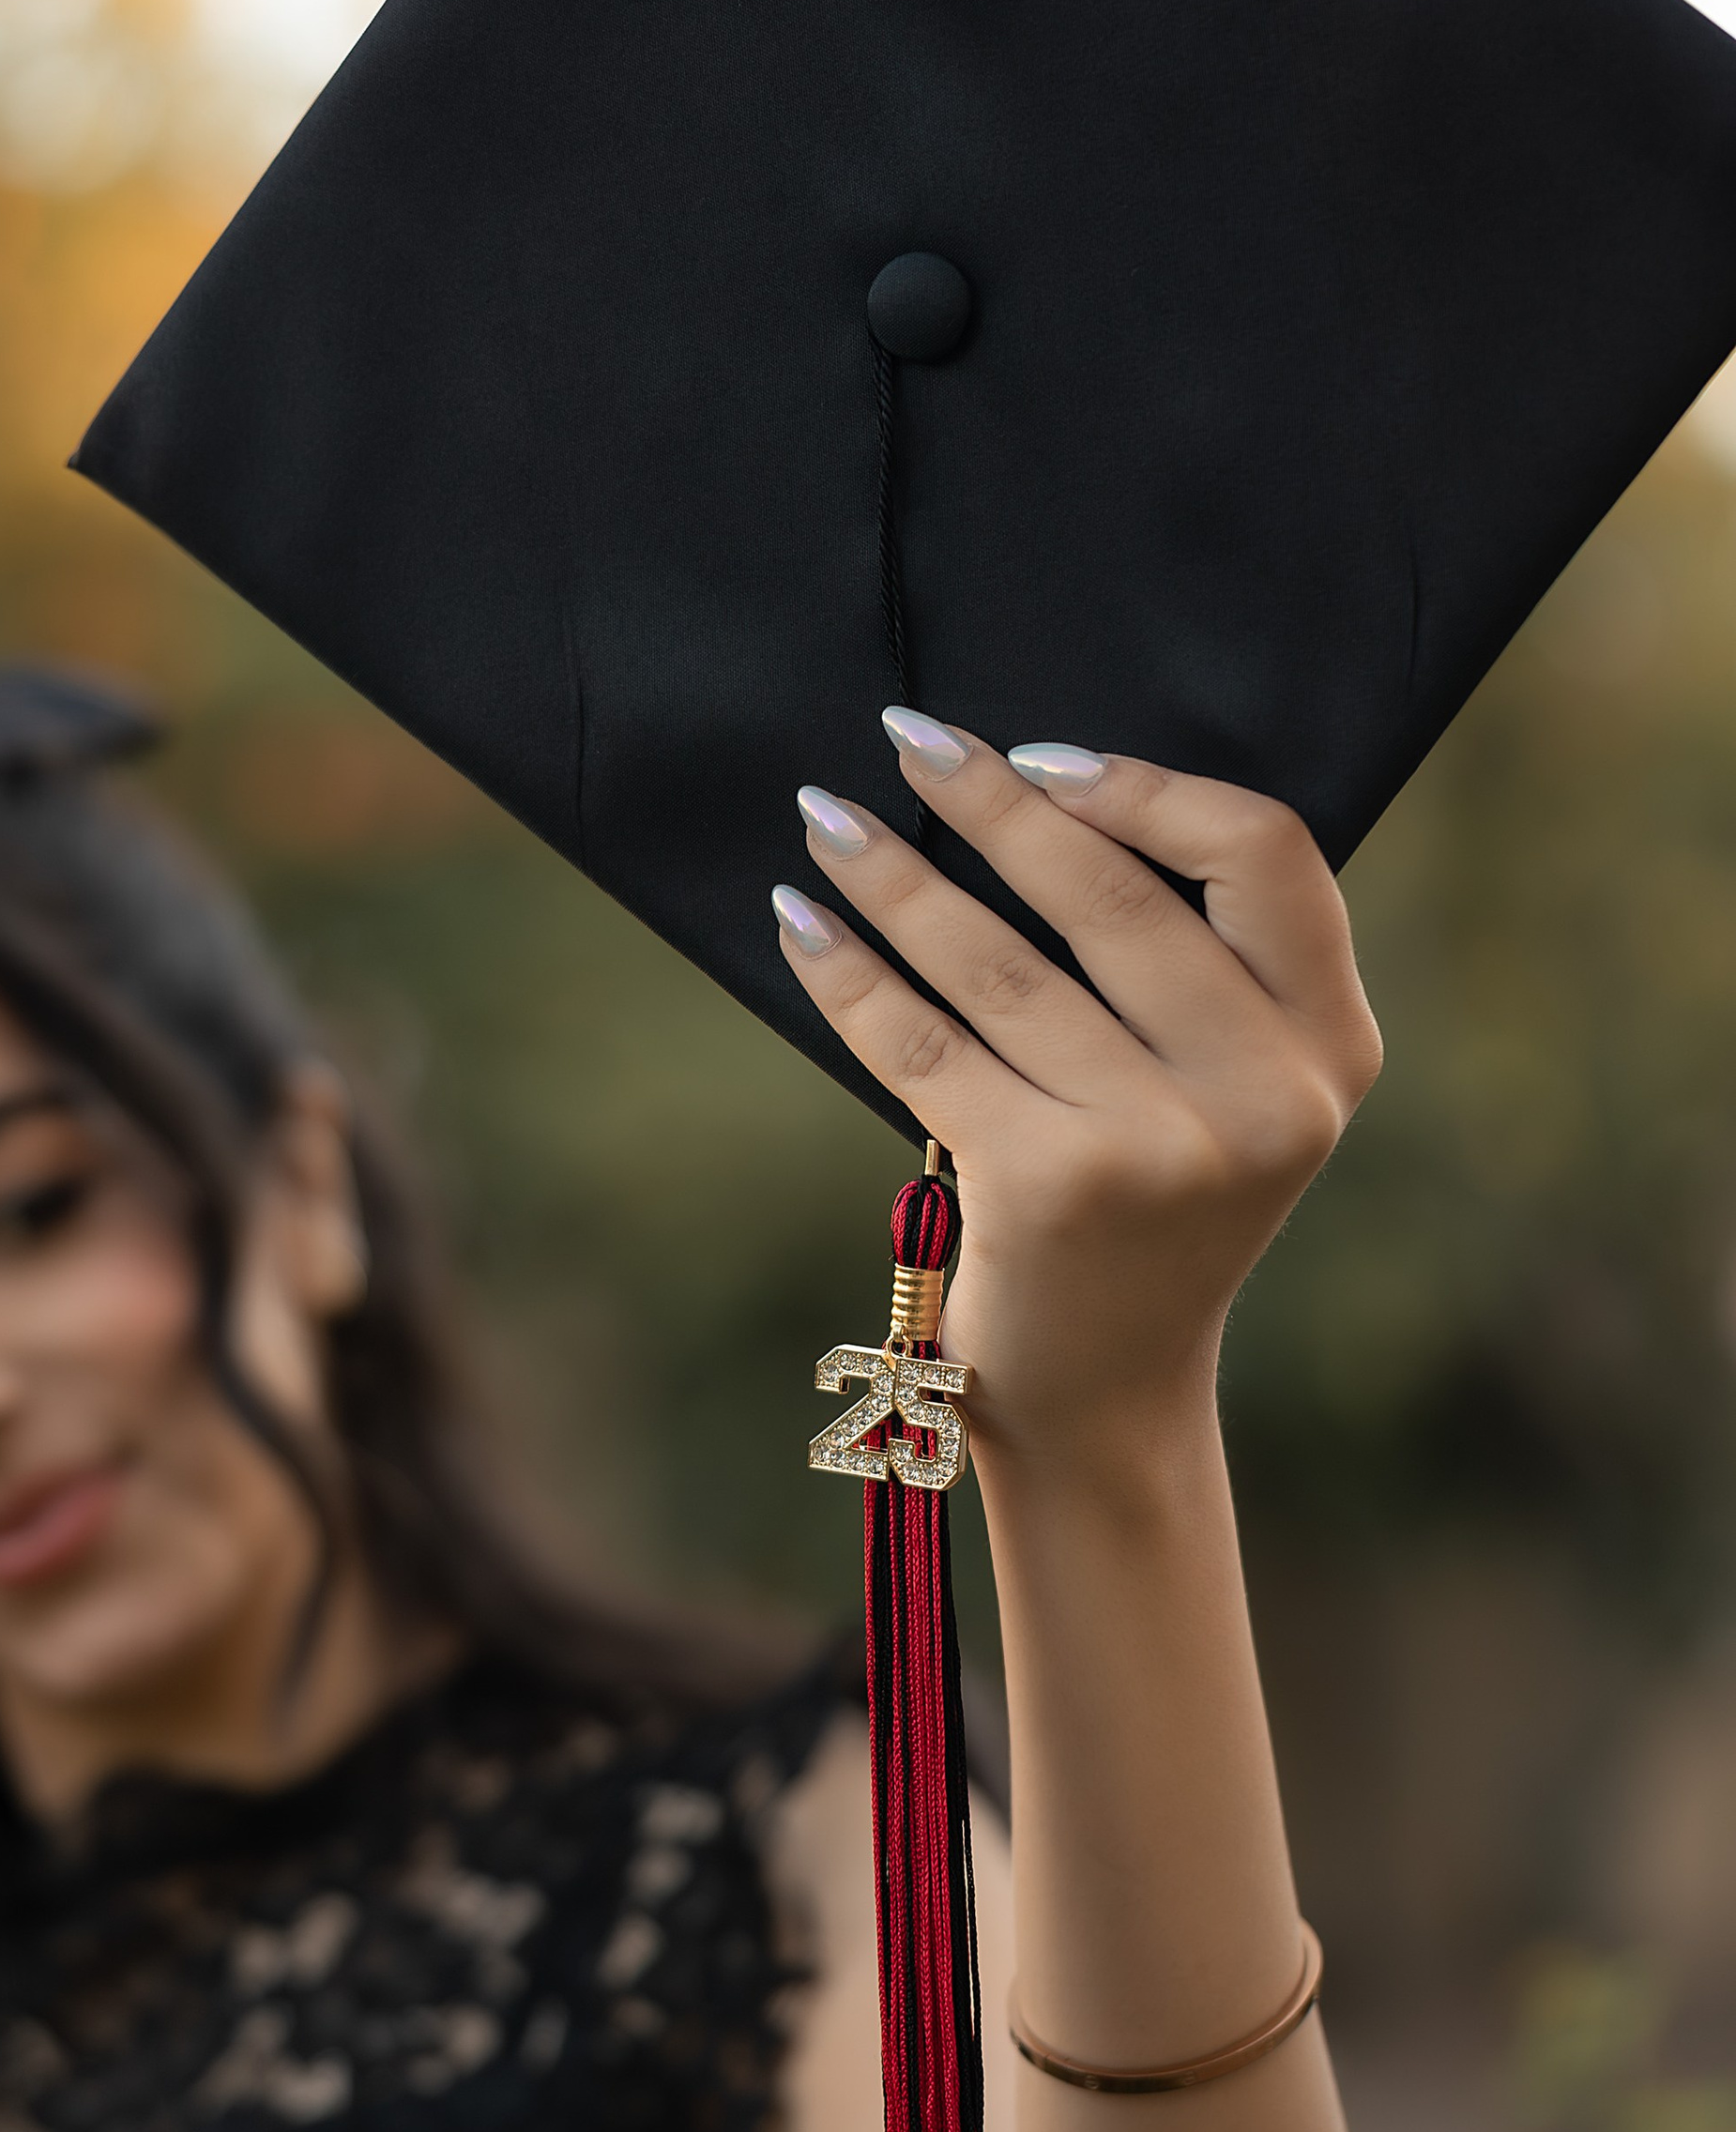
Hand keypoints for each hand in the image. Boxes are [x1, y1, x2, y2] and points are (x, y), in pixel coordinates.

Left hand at [772, 719, 1381, 1465]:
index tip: (1042, 758)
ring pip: (999, 962)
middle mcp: (1265, 1094)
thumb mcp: (1232, 1090)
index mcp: (1330, 1045)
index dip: (1149, 787)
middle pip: (1114, 894)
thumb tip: (1035, 790)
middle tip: (905, 738)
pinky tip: (801, 922)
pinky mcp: (1047, 1185)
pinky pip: (922, 1041)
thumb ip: (1198, 967)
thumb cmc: (1150, 1207)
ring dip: (891, 875)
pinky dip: (849, 972)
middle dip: (990, 802)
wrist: (1107, 1393)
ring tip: (823, 820)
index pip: (1268, 855)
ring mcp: (1159, 1145)